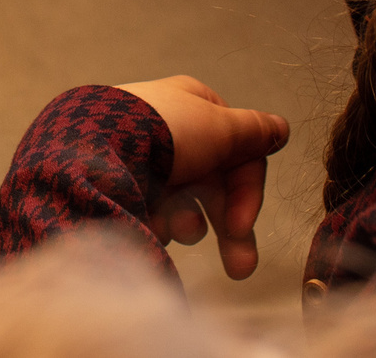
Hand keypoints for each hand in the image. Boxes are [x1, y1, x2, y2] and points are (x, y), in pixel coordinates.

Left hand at [115, 75, 290, 280]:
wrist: (95, 151)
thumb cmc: (164, 134)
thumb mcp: (222, 128)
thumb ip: (254, 132)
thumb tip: (280, 128)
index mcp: (194, 106)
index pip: (238, 150)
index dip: (247, 190)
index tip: (243, 225)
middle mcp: (169, 129)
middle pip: (212, 181)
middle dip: (228, 226)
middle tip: (240, 269)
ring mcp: (142, 155)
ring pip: (182, 199)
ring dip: (187, 221)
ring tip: (176, 231)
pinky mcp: (118, 179)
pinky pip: (149, 206)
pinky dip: (156, 219)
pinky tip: (149, 225)